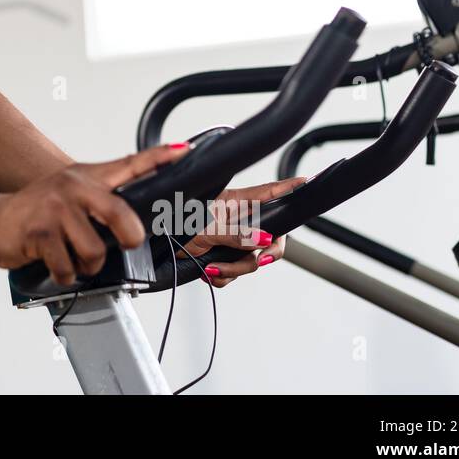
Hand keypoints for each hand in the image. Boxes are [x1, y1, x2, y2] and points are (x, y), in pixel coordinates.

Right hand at [0, 143, 190, 285]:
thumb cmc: (37, 210)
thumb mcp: (70, 192)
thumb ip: (103, 197)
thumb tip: (135, 216)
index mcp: (86, 178)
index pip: (128, 164)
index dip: (157, 158)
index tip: (182, 151)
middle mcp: (73, 188)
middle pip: (120, 215)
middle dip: (129, 238)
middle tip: (125, 244)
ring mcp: (55, 209)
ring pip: (95, 252)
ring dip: (87, 265)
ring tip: (73, 256)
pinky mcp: (40, 233)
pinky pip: (68, 267)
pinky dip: (64, 274)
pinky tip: (54, 262)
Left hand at [174, 176, 307, 286]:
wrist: (152, 240)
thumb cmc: (175, 220)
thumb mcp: (207, 226)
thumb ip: (237, 234)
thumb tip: (264, 240)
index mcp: (237, 202)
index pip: (269, 193)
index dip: (289, 188)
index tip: (306, 182)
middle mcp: (237, 220)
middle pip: (268, 239)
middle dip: (260, 256)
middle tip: (257, 261)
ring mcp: (229, 238)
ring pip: (249, 261)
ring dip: (232, 270)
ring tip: (212, 268)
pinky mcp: (218, 254)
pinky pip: (232, 272)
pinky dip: (220, 277)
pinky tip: (207, 272)